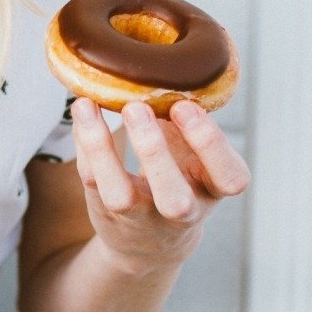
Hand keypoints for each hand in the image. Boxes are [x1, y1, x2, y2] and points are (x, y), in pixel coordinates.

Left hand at [70, 97, 250, 271]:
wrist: (149, 243)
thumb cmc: (179, 180)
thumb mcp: (196, 158)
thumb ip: (186, 125)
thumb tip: (162, 68)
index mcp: (213, 191)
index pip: (229, 178)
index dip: (210, 144)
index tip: (186, 107)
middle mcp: (181, 212)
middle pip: (174, 199)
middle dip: (155, 153)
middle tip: (137, 107)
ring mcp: (141, 217)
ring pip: (120, 196)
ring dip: (104, 150)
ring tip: (90, 106)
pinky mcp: (106, 211)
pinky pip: (91, 180)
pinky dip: (84, 143)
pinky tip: (82, 111)